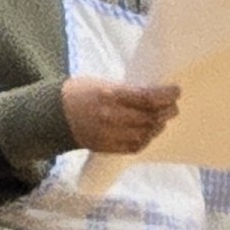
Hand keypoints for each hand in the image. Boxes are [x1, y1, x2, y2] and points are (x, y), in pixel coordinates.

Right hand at [64, 76, 180, 155]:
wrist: (53, 115)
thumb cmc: (79, 93)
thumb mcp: (101, 83)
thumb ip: (126, 90)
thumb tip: (154, 95)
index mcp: (108, 95)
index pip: (146, 98)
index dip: (165, 96)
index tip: (176, 91)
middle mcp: (110, 116)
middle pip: (149, 118)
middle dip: (166, 112)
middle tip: (173, 106)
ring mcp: (109, 134)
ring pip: (146, 134)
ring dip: (158, 126)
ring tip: (161, 119)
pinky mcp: (107, 147)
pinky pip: (135, 146)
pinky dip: (147, 139)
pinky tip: (149, 131)